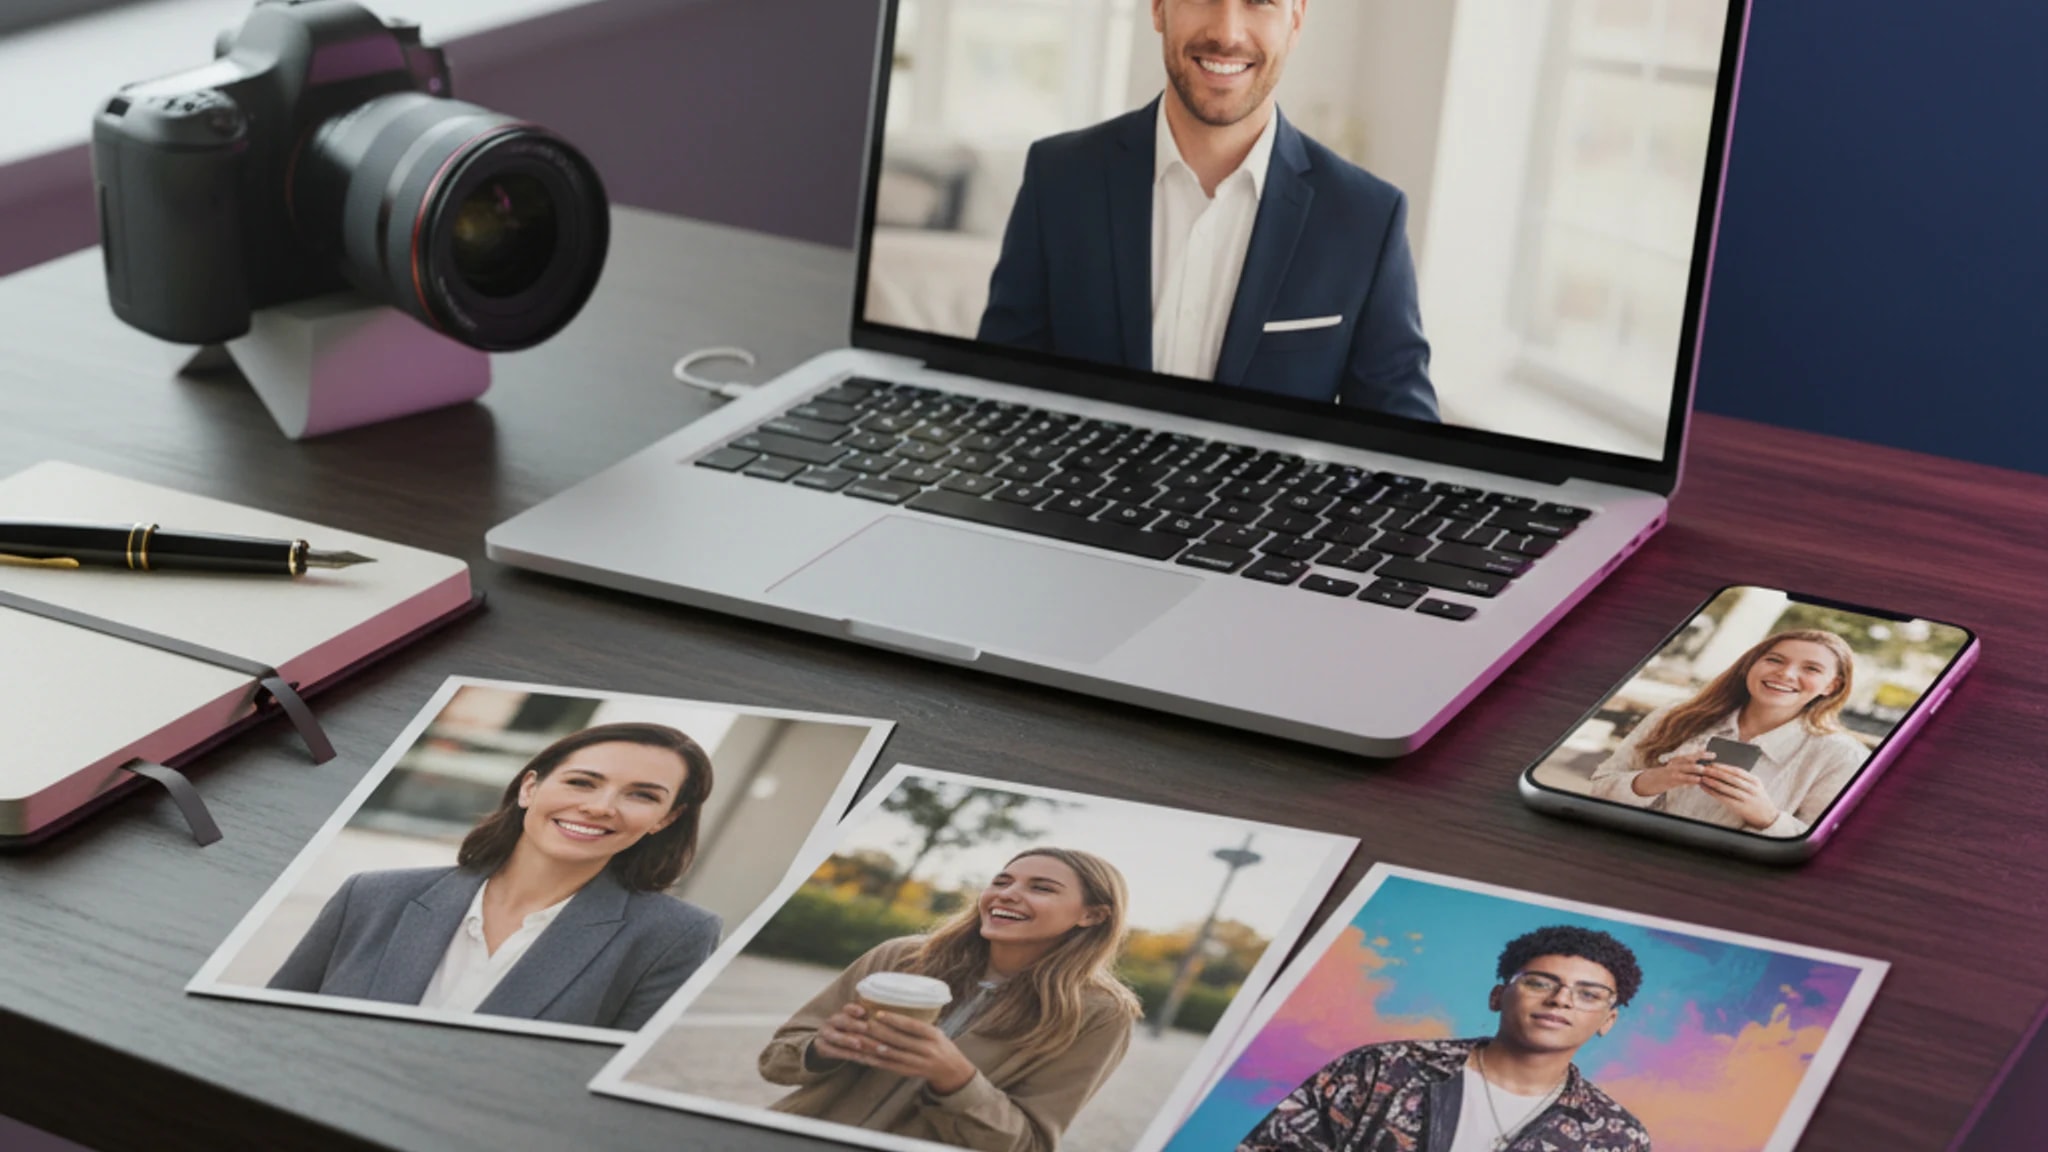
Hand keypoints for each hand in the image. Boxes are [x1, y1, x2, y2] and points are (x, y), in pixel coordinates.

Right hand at [807, 1001, 876, 1066]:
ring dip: (850, 1041)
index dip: (854, 1009)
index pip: (847, 1008)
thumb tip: (895, 1022)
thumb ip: (869, 1023)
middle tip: (870, 1030)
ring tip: (861, 1045)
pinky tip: (861, 1059)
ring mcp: (825, 1034)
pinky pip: (835, 1052)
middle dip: (858, 1027)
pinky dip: (849, 1055)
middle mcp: (833, 1021)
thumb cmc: (848, 1033)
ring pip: (837, 1037)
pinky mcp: (822, 1047)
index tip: (863, 1012)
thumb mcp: (856, 1026)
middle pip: (844, 1021)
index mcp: (843, 1013)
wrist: (826, 1045)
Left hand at [855, 1011, 979, 1095]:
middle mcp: (926, 1049)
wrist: (951, 1069)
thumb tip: (893, 1010)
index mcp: (933, 1035)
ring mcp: (918, 1063)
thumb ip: (917, 1025)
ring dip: (874, 1047)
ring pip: (892, 1054)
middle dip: (879, 1032)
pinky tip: (865, 1056)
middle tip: (863, 1023)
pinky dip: (877, 1061)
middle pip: (899, 1040)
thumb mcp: (935, 1031)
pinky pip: (890, 1067)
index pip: (912, 1026)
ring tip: (860, 1039)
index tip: (878, 1013)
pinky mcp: (910, 1073)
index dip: (894, 1020)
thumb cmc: (940, 1045)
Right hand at [1630, 750, 1715, 796]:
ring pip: (1686, 767)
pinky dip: (1690, 779)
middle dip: (1701, 756)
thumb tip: (1706, 767)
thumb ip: (1690, 768)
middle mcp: (1675, 763)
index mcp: (1678, 760)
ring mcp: (1672, 771)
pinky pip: (1682, 779)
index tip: (1715, 753)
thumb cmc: (1669, 777)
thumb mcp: (1679, 770)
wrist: (1651, 782)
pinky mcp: (1670, 780)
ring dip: (1696, 767)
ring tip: (1704, 768)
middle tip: (1713, 756)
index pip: (1692, 754)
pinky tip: (1698, 780)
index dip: (1703, 753)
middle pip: (1689, 758)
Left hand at [1696, 762, 1779, 828]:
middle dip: (1716, 773)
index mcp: (1755, 781)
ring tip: (1703, 778)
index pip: (1737, 771)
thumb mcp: (1755, 786)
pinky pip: (1724, 798)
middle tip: (1704, 769)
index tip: (1713, 764)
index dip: (1724, 767)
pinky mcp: (1741, 808)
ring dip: (1713, 782)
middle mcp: (1752, 789)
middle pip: (1731, 778)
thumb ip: (1743, 779)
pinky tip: (1706, 789)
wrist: (1768, 817)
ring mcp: (1747, 799)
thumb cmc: (1757, 799)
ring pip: (1727, 788)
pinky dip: (1714, 793)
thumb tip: (1722, 770)